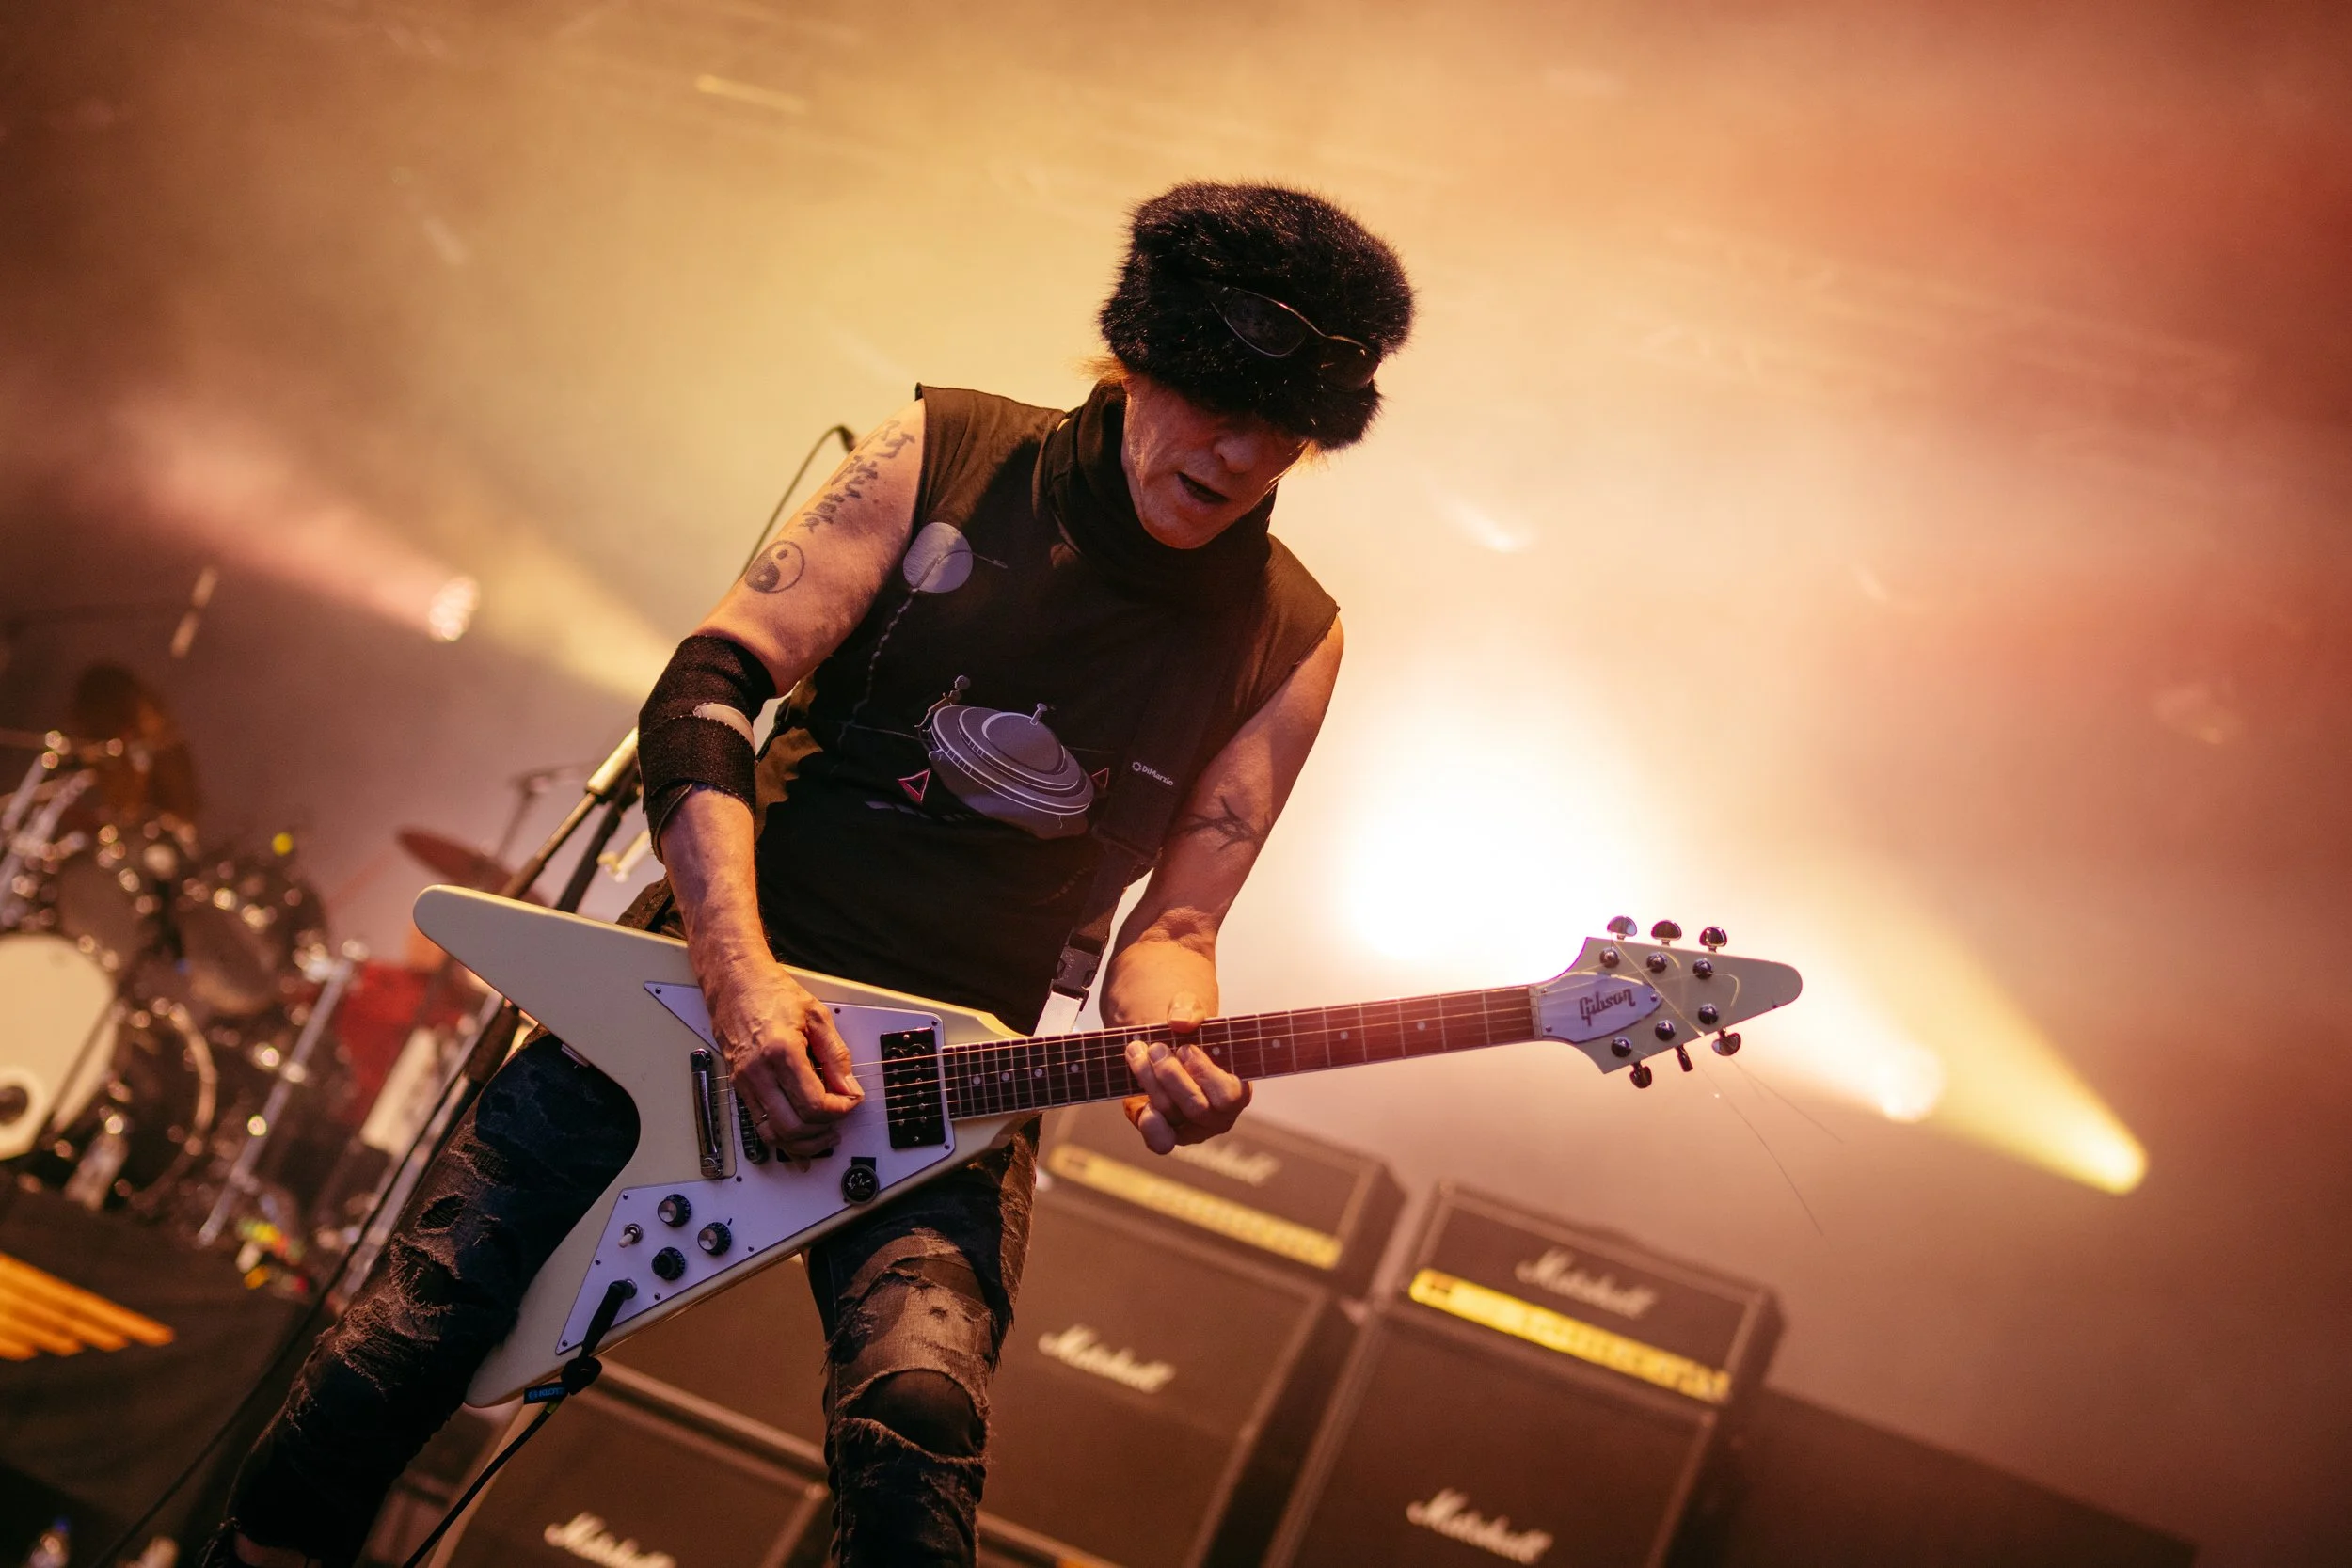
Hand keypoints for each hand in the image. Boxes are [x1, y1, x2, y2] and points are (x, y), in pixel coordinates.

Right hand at [707, 950, 862, 1162]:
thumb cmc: (770, 993)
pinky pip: (760, 1125)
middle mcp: (758, 1072)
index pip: (814, 1104)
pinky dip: (782, 1138)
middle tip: (840, 1120)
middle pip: (793, 1126)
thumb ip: (836, 1055)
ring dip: (802, 1143)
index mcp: (781, 1052)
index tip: (851, 1101)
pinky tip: (799, 1139)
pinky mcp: (739, 1087)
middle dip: (823, 1131)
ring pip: (773, 1134)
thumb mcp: (816, 1016)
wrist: (735, 983)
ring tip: (824, 1136)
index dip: (840, 1110)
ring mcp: (745, 1083)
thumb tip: (849, 1087)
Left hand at [1122, 993, 1250, 1154]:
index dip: (1205, 1074)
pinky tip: (1142, 1107)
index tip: (1185, 1048)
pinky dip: (1150, 1126)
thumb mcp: (1190, 1011)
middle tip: (1155, 1048)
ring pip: (1172, 1114)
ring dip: (1150, 1081)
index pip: (1228, 1096)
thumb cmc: (1187, 1033)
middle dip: (1171, 1075)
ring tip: (1137, 1052)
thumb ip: (1188, 1008)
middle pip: (1196, 1107)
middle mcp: (1218, 1116)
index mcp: (1237, 1089)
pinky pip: (1160, 1142)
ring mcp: (1193, 1128)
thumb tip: (1179, 1021)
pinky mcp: (1168, 1134)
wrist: (1164, 1048)